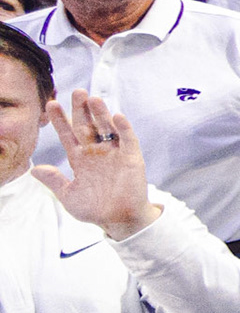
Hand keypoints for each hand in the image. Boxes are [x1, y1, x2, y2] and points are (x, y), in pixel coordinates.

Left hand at [31, 90, 161, 238]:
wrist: (120, 220)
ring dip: (100, 113)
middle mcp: (96, 152)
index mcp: (80, 159)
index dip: (59, 120)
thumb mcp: (68, 195)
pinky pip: (128, 139)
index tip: (50, 105)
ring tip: (93, 99)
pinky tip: (117, 116)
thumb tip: (34, 168)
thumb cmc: (95, 210)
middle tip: (76, 91)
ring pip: (106, 128)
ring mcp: (114, 153)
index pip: (68, 135)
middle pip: (87, 125)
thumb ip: (54, 181)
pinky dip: (124, 128)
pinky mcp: (132, 158)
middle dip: (81, 109)